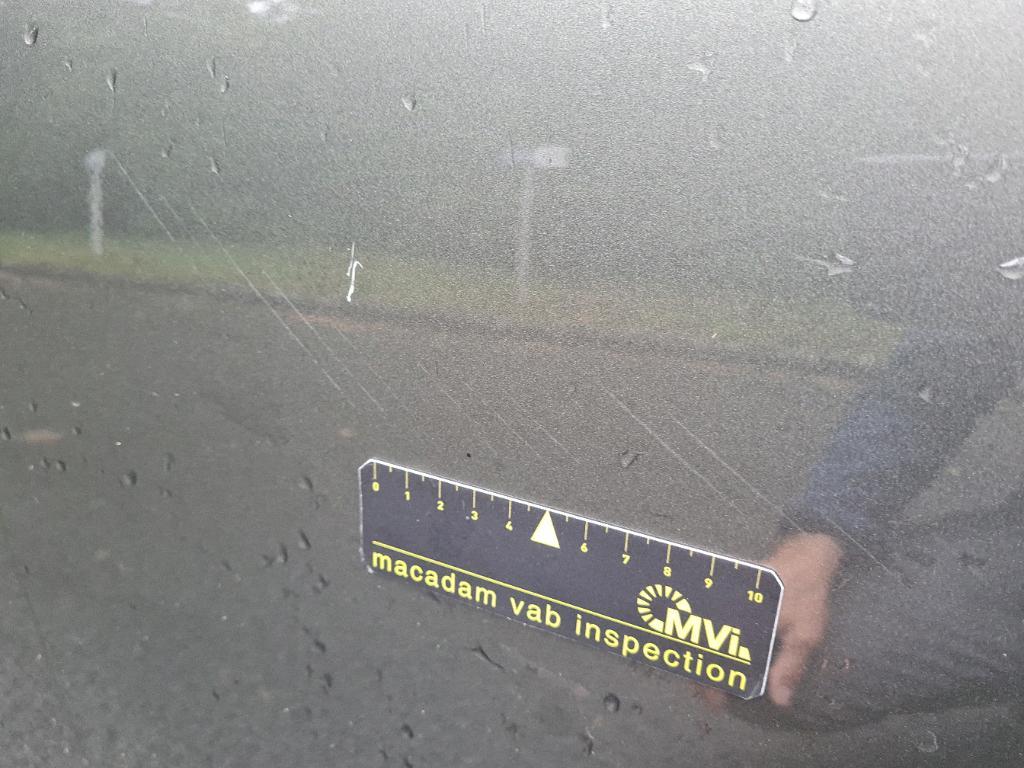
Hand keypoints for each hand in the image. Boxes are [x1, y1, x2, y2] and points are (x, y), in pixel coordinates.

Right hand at [691, 532, 841, 711]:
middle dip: (701, 673)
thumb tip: (780, 700)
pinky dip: (711, 641)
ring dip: (704, 658)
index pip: (712, 654)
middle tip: (710, 696)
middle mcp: (724, 608)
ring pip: (702, 633)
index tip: (715, 701)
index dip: (709, 680)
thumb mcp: (805, 633)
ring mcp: (724, 601)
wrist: (806, 553)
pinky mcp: (729, 596)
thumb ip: (790, 665)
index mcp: (738, 619)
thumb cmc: (804, 592)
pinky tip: (719, 655)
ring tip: (710, 681)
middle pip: (700, 644)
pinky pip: (713, 622)